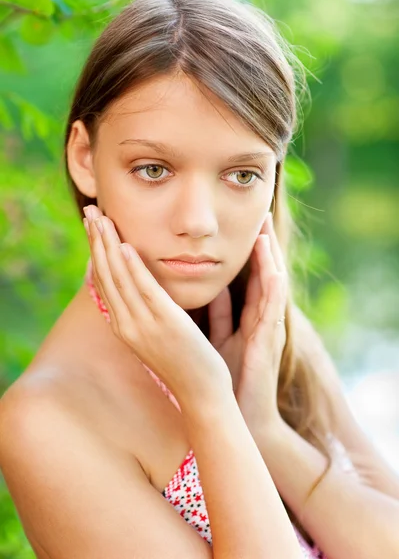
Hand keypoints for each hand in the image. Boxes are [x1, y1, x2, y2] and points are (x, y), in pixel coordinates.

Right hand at [82, 205, 231, 410]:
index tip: (92, 226)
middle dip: (95, 241)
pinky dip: (133, 267)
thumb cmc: (184, 362)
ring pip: (119, 278)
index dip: (96, 252)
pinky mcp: (165, 324)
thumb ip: (147, 309)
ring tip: (100, 218)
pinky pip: (145, 291)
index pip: (104, 282)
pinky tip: (125, 246)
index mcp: (125, 325)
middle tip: (89, 211)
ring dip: (108, 246)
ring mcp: (143, 325)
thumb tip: (140, 288)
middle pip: (106, 275)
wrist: (201, 393)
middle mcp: (127, 324)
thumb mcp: (158, 333)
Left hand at [208, 212, 287, 432]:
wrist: (237, 415)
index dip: (248, 252)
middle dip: (263, 246)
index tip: (241, 226)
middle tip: (261, 215)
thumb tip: (210, 290)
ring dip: (270, 257)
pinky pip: (272, 309)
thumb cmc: (229, 378)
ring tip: (266, 229)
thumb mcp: (221, 338)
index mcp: (248, 318)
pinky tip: (270, 266)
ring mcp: (268, 329)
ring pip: (272, 285)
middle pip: (264, 275)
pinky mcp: (269, 342)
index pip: (249, 277)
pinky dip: (272, 285)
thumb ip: (218, 315)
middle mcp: (261, 319)